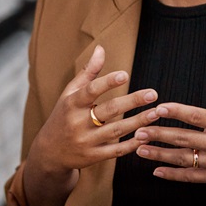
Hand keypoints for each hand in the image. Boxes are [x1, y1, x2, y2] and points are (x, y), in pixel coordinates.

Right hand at [28, 45, 160, 175]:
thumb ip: (88, 72)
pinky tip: (146, 136)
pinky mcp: (93, 156)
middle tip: (153, 93)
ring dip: (138, 122)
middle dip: (133, 101)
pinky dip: (132, 144)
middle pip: (109, 110)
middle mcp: (78, 123)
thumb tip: (101, 48)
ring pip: (117, 130)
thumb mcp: (70, 93)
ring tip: (156, 113)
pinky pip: (116, 150)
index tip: (125, 75)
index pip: (91, 91)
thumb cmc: (63, 115)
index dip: (107, 82)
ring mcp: (86, 141)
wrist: (50, 152)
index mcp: (72, 104)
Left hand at [133, 54, 205, 185]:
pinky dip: (173, 174)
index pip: (197, 117)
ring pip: (183, 159)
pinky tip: (156, 170)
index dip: (177, 112)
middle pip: (184, 138)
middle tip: (137, 129)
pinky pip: (191, 177)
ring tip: (139, 148)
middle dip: (159, 134)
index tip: (158, 108)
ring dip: (159, 154)